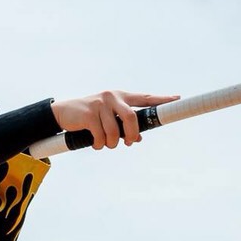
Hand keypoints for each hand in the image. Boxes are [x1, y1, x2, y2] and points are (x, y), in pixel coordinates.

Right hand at [51, 91, 178, 148]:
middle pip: (131, 118)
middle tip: (128, 143)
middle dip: (131, 135)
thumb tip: (138, 138)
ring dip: (111, 144)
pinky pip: (100, 136)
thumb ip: (123, 125)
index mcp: (120, 96)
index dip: (161, 99)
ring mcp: (100, 104)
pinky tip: (95, 144)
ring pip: (115, 132)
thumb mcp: (107, 118)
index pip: (144, 98)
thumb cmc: (90, 116)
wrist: (63, 113)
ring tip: (105, 144)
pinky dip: (99, 144)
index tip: (177, 99)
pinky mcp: (88, 114)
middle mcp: (111, 97)